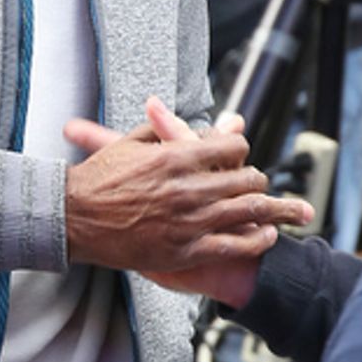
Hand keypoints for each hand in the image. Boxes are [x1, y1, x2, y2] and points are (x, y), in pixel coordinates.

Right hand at [63, 97, 311, 287]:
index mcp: (176, 157)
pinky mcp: (184, 251)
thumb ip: (165, 127)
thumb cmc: (97, 180)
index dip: (240, 149)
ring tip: (290, 209)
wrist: (71, 219)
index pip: (231, 148)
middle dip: (258, 180)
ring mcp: (188, 222)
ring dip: (275, 209)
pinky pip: (233, 245)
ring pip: (248, 211)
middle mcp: (188, 188)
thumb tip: (188, 111)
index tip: (240, 154)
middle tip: (262, 183)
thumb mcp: (130, 143)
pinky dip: (257, 240)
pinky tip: (268, 235)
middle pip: (246, 179)